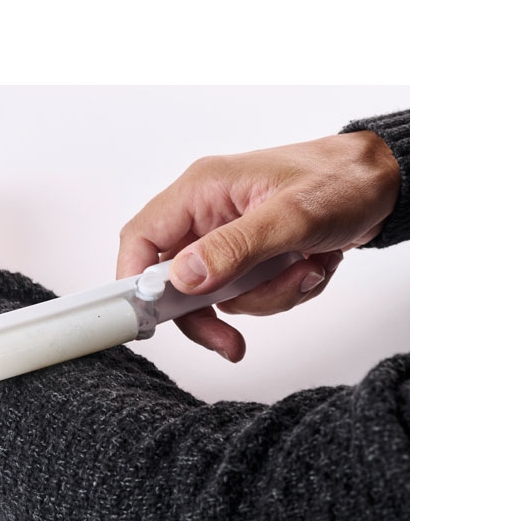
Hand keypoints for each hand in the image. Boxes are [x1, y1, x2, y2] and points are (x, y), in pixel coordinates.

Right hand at [116, 131, 399, 359]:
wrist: (385, 182)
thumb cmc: (342, 181)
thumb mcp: (291, 217)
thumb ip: (234, 248)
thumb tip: (183, 277)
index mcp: (202, 191)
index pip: (141, 238)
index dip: (134, 282)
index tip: (152, 318)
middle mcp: (208, 214)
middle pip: (176, 281)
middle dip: (209, 312)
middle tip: (229, 339)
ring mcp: (229, 236)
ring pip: (218, 295)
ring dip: (263, 298)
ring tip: (304, 271)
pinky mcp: (251, 255)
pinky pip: (249, 295)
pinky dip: (282, 293)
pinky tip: (309, 268)